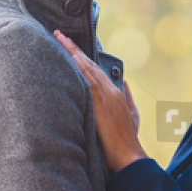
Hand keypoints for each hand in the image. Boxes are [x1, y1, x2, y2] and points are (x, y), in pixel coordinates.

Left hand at [53, 30, 148, 172]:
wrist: (130, 156)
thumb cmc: (128, 141)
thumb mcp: (132, 115)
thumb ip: (127, 97)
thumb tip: (124, 82)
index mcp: (115, 93)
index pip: (96, 69)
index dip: (83, 56)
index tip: (71, 45)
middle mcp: (110, 91)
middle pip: (89, 64)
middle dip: (73, 48)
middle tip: (59, 34)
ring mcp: (106, 97)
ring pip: (87, 69)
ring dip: (72, 52)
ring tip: (60, 39)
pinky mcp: (101, 106)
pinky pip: (88, 82)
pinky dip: (80, 69)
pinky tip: (71, 58)